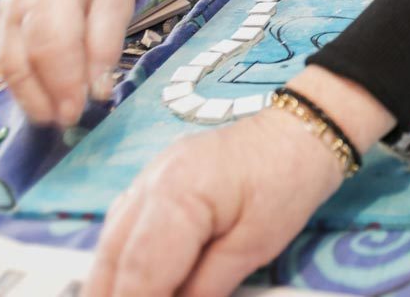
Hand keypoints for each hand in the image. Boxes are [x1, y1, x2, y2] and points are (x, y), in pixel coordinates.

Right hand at [0, 0, 138, 126]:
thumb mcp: (119, 0)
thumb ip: (108, 42)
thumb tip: (98, 89)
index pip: (53, 41)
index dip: (65, 80)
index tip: (80, 109)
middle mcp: (19, 1)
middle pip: (24, 58)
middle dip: (46, 95)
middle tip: (68, 121)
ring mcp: (2, 16)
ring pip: (9, 67)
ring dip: (30, 99)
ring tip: (54, 119)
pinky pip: (5, 66)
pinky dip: (23, 89)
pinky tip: (43, 104)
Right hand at [86, 67, 393, 296]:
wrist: (299, 129)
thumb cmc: (287, 180)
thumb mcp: (255, 244)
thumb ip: (207, 285)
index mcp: (176, 195)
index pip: (141, 270)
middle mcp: (150, 183)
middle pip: (113, 256)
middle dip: (113, 294)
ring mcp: (148, 177)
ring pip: (110, 242)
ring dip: (110, 281)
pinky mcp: (154, 180)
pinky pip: (122, 225)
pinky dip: (121, 258)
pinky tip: (127, 281)